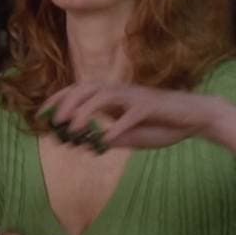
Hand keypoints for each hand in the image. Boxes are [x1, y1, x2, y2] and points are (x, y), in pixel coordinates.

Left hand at [43, 82, 215, 151]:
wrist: (194, 117)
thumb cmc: (161, 124)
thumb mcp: (132, 136)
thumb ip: (111, 138)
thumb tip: (86, 146)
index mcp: (113, 97)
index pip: (78, 91)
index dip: (57, 100)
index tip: (41, 115)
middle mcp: (120, 92)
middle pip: (86, 88)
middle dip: (67, 102)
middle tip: (55, 121)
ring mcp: (135, 98)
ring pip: (105, 96)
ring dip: (87, 111)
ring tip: (74, 128)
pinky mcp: (151, 107)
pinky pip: (131, 116)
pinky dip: (118, 127)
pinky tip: (108, 140)